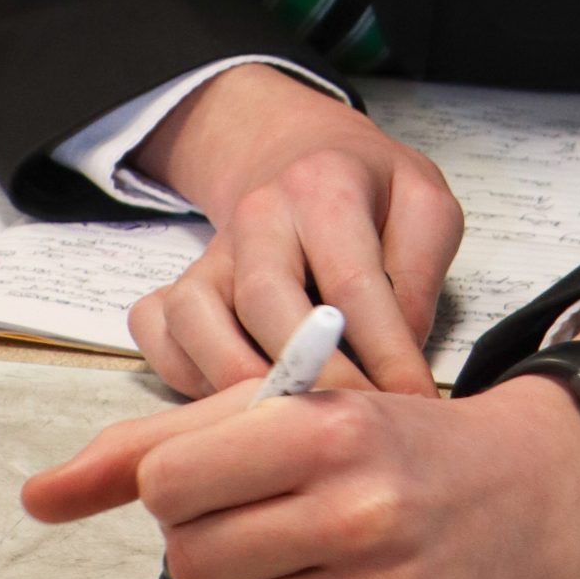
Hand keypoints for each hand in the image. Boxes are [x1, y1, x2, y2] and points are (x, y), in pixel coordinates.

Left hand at [22, 372, 579, 578]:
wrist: (532, 490)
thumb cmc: (392, 440)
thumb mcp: (292, 405)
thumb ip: (160, 440)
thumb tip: (37, 493)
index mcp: (326, 428)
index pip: (169, 481)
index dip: (180, 484)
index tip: (219, 477)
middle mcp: (359, 509)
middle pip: (193, 558)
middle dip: (211, 540)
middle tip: (267, 518)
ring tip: (304, 557)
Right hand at [126, 65, 462, 398]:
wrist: (300, 152)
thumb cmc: (371, 192)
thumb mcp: (423, 205)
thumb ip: (420, 273)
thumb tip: (394, 357)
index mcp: (324, 186)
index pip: (352, 283)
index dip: (386, 355)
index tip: (414, 403)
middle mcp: (257, 214)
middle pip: (264, 301)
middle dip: (310, 377)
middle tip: (350, 426)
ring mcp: (210, 252)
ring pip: (194, 319)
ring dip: (237, 382)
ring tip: (289, 423)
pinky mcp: (176, 282)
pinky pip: (156, 333)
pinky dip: (183, 376)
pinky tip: (236, 402)